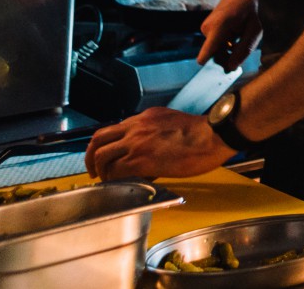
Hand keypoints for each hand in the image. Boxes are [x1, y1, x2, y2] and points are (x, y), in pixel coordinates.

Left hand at [85, 107, 235, 179]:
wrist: (214, 135)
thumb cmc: (202, 133)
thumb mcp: (172, 123)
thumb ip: (155, 133)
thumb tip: (150, 152)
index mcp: (145, 118)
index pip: (113, 129)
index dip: (105, 145)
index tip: (106, 157)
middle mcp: (136, 127)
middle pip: (98, 139)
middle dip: (90, 157)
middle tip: (94, 171)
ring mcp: (136, 142)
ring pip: (102, 156)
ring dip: (100, 171)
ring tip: (106, 181)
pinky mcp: (141, 160)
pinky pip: (116, 171)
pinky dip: (113, 180)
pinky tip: (120, 185)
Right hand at [198, 0, 261, 68]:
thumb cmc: (250, 12)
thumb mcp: (254, 31)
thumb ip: (244, 50)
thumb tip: (231, 68)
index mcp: (219, 27)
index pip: (206, 53)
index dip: (209, 65)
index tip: (214, 73)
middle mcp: (207, 28)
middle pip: (214, 56)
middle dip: (227, 57)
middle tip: (241, 48)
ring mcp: (204, 28)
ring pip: (215, 51)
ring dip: (227, 50)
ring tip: (238, 38)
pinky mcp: (205, 29)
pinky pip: (214, 45)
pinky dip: (224, 45)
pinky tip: (233, 36)